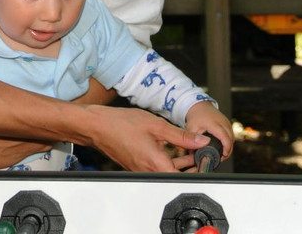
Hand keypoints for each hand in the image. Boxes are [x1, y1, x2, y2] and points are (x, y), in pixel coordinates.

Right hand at [87, 105, 211, 171]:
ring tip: (189, 148)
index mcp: (156, 164)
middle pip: (176, 176)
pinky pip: (157, 167)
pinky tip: (171, 147)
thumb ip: (181, 135)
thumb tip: (200, 141)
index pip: (185, 176)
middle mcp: (149, 171)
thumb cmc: (121, 124)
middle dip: (191, 166)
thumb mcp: (156, 125)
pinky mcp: (137, 166)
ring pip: (167, 171)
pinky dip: (167, 160)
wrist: (97, 126)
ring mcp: (142, 170)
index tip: (205, 158)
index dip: (198, 169)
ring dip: (180, 163)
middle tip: (199, 152)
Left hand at [185, 101, 233, 159]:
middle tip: (221, 159)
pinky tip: (223, 148)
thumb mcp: (191, 128)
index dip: (226, 148)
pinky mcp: (228, 124)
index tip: (223, 156)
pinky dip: (229, 142)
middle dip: (228, 151)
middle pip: (231, 140)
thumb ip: (191, 140)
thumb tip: (192, 153)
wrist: (200, 106)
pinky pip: (231, 135)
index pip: (225, 138)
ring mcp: (227, 122)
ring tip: (222, 155)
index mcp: (214, 124)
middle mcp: (223, 122)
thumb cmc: (196, 116)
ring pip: (232, 138)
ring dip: (229, 147)